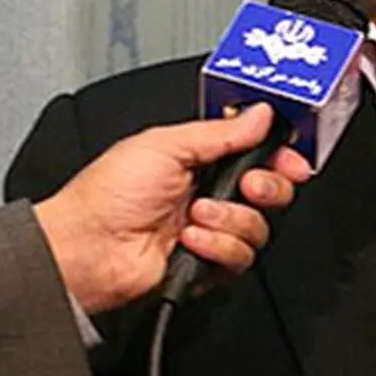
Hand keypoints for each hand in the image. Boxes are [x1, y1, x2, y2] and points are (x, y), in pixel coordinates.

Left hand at [32, 103, 310, 314]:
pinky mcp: (208, 262)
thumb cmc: (106, 195)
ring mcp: (210, 229)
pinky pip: (240, 257)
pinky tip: (189, 240)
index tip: (291, 159)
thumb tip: (260, 114)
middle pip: (270, 189)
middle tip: (248, 185)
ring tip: (196, 217)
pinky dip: (217, 247)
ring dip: (230, 220)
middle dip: (266, 186)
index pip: (258, 151)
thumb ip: (221, 131)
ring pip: (259, 226)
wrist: (84, 250)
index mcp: (200, 157)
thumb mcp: (166, 144)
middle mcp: (209, 192)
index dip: (281, 155)